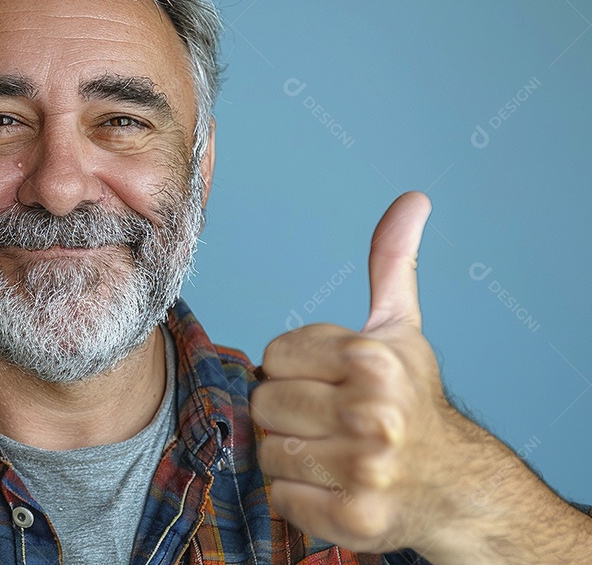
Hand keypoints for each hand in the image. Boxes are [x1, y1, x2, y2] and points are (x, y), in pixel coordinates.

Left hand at [250, 192, 465, 552]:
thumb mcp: (402, 329)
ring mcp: (364, 469)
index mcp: (372, 359)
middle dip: (285, 411)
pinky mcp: (354, 518)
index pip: (272, 355)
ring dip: (288, 452)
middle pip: (263, 402)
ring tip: (328, 451)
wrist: (455, 486)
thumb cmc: (414, 402)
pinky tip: (331, 483)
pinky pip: (280, 495)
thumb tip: (412, 200)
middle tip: (324, 420)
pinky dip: (296, 493)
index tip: (326, 381)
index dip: (292, 369)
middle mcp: (372, 413)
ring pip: (267, 449)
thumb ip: (391, 264)